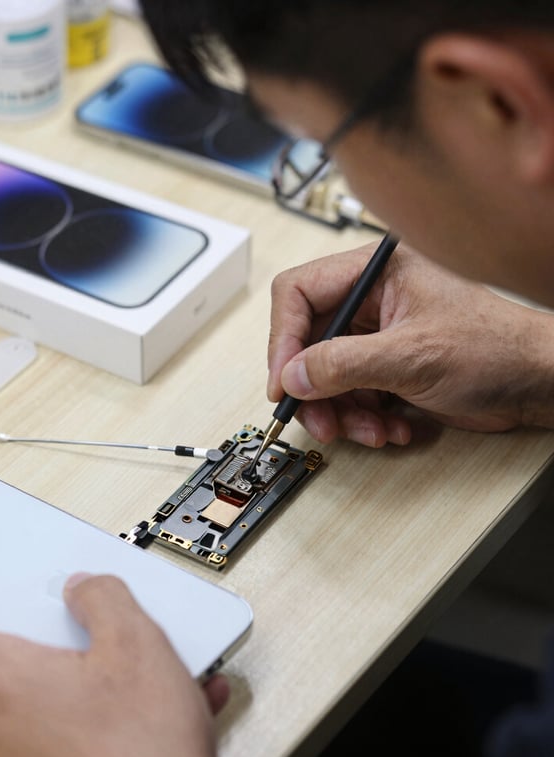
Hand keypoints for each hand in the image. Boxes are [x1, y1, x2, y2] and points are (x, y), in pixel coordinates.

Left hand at [0, 574, 226, 756]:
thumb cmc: (142, 754)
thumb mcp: (136, 643)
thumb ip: (102, 596)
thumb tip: (85, 587)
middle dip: (36, 648)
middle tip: (78, 636)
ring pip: (21, 710)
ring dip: (61, 690)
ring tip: (119, 682)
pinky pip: (42, 745)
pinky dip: (75, 728)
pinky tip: (130, 720)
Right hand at [267, 243, 553, 446]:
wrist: (536, 384)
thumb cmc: (497, 350)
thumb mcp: (412, 356)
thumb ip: (344, 364)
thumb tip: (292, 375)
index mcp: (375, 271)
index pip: (300, 293)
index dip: (284, 339)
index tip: (283, 380)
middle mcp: (371, 298)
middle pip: (308, 340)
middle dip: (314, 387)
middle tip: (319, 418)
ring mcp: (376, 333)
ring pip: (324, 374)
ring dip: (340, 410)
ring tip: (368, 429)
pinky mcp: (384, 364)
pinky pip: (348, 392)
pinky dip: (361, 417)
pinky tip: (389, 427)